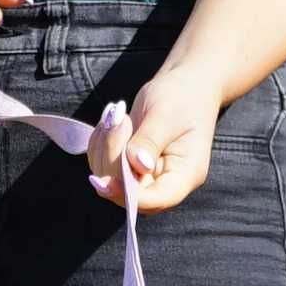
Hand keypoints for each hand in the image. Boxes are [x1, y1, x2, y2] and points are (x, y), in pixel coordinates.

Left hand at [87, 62, 221, 213]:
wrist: (185, 85)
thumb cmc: (182, 96)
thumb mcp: (165, 115)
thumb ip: (149, 142)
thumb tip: (136, 166)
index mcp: (184, 175)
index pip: (155, 200)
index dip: (127, 194)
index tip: (103, 179)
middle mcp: (165, 182)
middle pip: (129, 193)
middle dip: (111, 160)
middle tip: (115, 119)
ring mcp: (147, 177)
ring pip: (111, 181)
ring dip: (103, 149)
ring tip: (115, 116)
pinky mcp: (132, 168)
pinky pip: (105, 167)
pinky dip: (100, 145)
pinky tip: (111, 122)